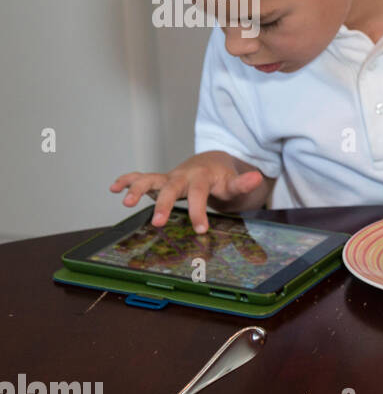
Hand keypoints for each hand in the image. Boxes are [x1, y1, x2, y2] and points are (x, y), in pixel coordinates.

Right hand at [110, 153, 264, 233]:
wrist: (212, 162)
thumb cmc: (223, 177)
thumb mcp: (234, 182)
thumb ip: (244, 184)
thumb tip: (257, 178)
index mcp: (202, 177)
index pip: (199, 194)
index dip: (199, 212)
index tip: (201, 230)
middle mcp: (183, 175)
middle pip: (172, 188)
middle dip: (164, 205)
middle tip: (158, 223)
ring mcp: (169, 177)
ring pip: (151, 179)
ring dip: (137, 189)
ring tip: (125, 202)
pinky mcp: (160, 180)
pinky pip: (141, 177)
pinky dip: (127, 181)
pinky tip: (114, 188)